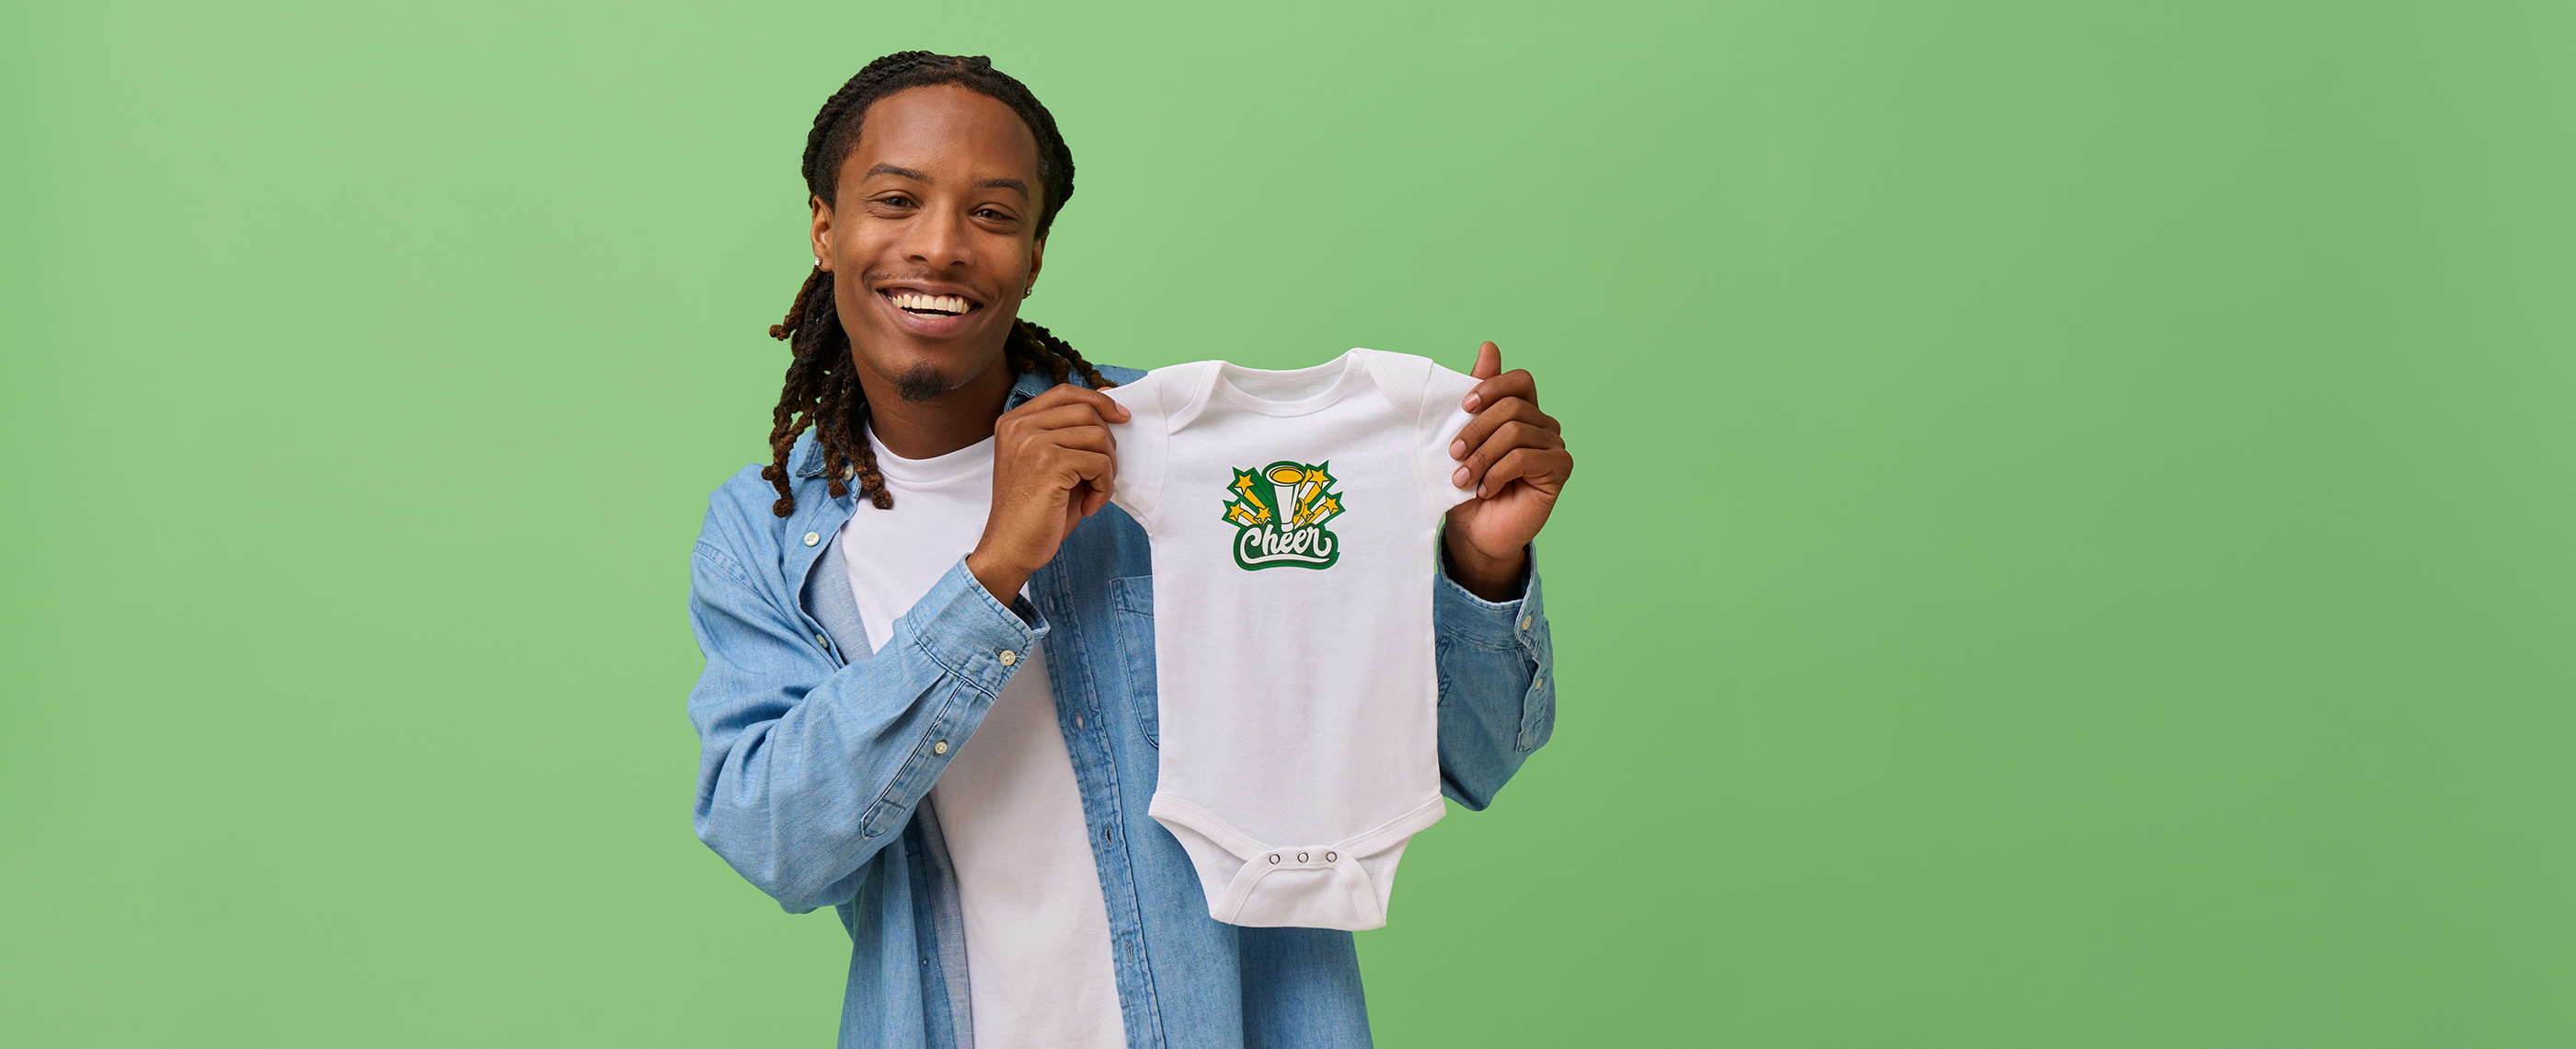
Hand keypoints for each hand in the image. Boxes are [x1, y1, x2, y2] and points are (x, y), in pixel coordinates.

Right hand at [967, 384, 1129, 603]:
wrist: (1011, 548)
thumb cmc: (1034, 512)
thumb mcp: (1051, 463)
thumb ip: (1072, 433)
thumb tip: (1109, 403)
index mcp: (1014, 421)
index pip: (1065, 392)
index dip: (1098, 400)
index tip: (1121, 417)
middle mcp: (1019, 426)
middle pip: (1086, 411)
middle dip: (1107, 443)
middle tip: (1101, 475)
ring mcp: (1031, 442)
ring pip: (1098, 436)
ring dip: (1107, 469)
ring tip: (1094, 493)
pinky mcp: (1048, 463)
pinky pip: (1099, 463)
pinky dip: (1104, 487)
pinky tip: (1090, 506)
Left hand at [1443, 341, 1572, 600]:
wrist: (1476, 531)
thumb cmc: (1467, 484)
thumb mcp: (1463, 437)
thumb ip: (1477, 395)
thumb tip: (1489, 346)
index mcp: (1524, 411)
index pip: (1519, 380)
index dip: (1492, 386)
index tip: (1464, 405)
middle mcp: (1544, 425)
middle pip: (1513, 407)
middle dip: (1476, 430)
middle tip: (1454, 455)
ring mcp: (1555, 447)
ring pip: (1515, 433)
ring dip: (1482, 457)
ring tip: (1463, 479)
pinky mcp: (1559, 470)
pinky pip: (1525, 458)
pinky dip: (1497, 473)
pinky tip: (1485, 489)